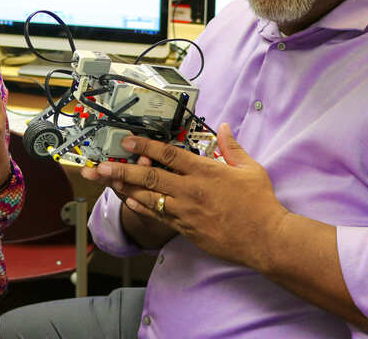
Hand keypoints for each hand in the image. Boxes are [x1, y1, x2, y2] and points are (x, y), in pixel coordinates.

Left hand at [82, 124, 288, 270]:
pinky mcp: (185, 228)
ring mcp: (185, 211)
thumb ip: (232, 147)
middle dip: (122, 170)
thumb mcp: (250, 168)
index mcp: (205, 171)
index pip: (169, 154)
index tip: (128, 140)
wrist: (266, 239)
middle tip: (101, 165)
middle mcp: (190, 190)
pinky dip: (140, 207)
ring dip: (125, 188)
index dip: (146, 145)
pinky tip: (128, 200)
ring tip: (106, 181)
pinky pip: (156, 215)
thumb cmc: (260, 204)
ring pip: (148, 197)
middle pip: (150, 176)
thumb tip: (224, 127)